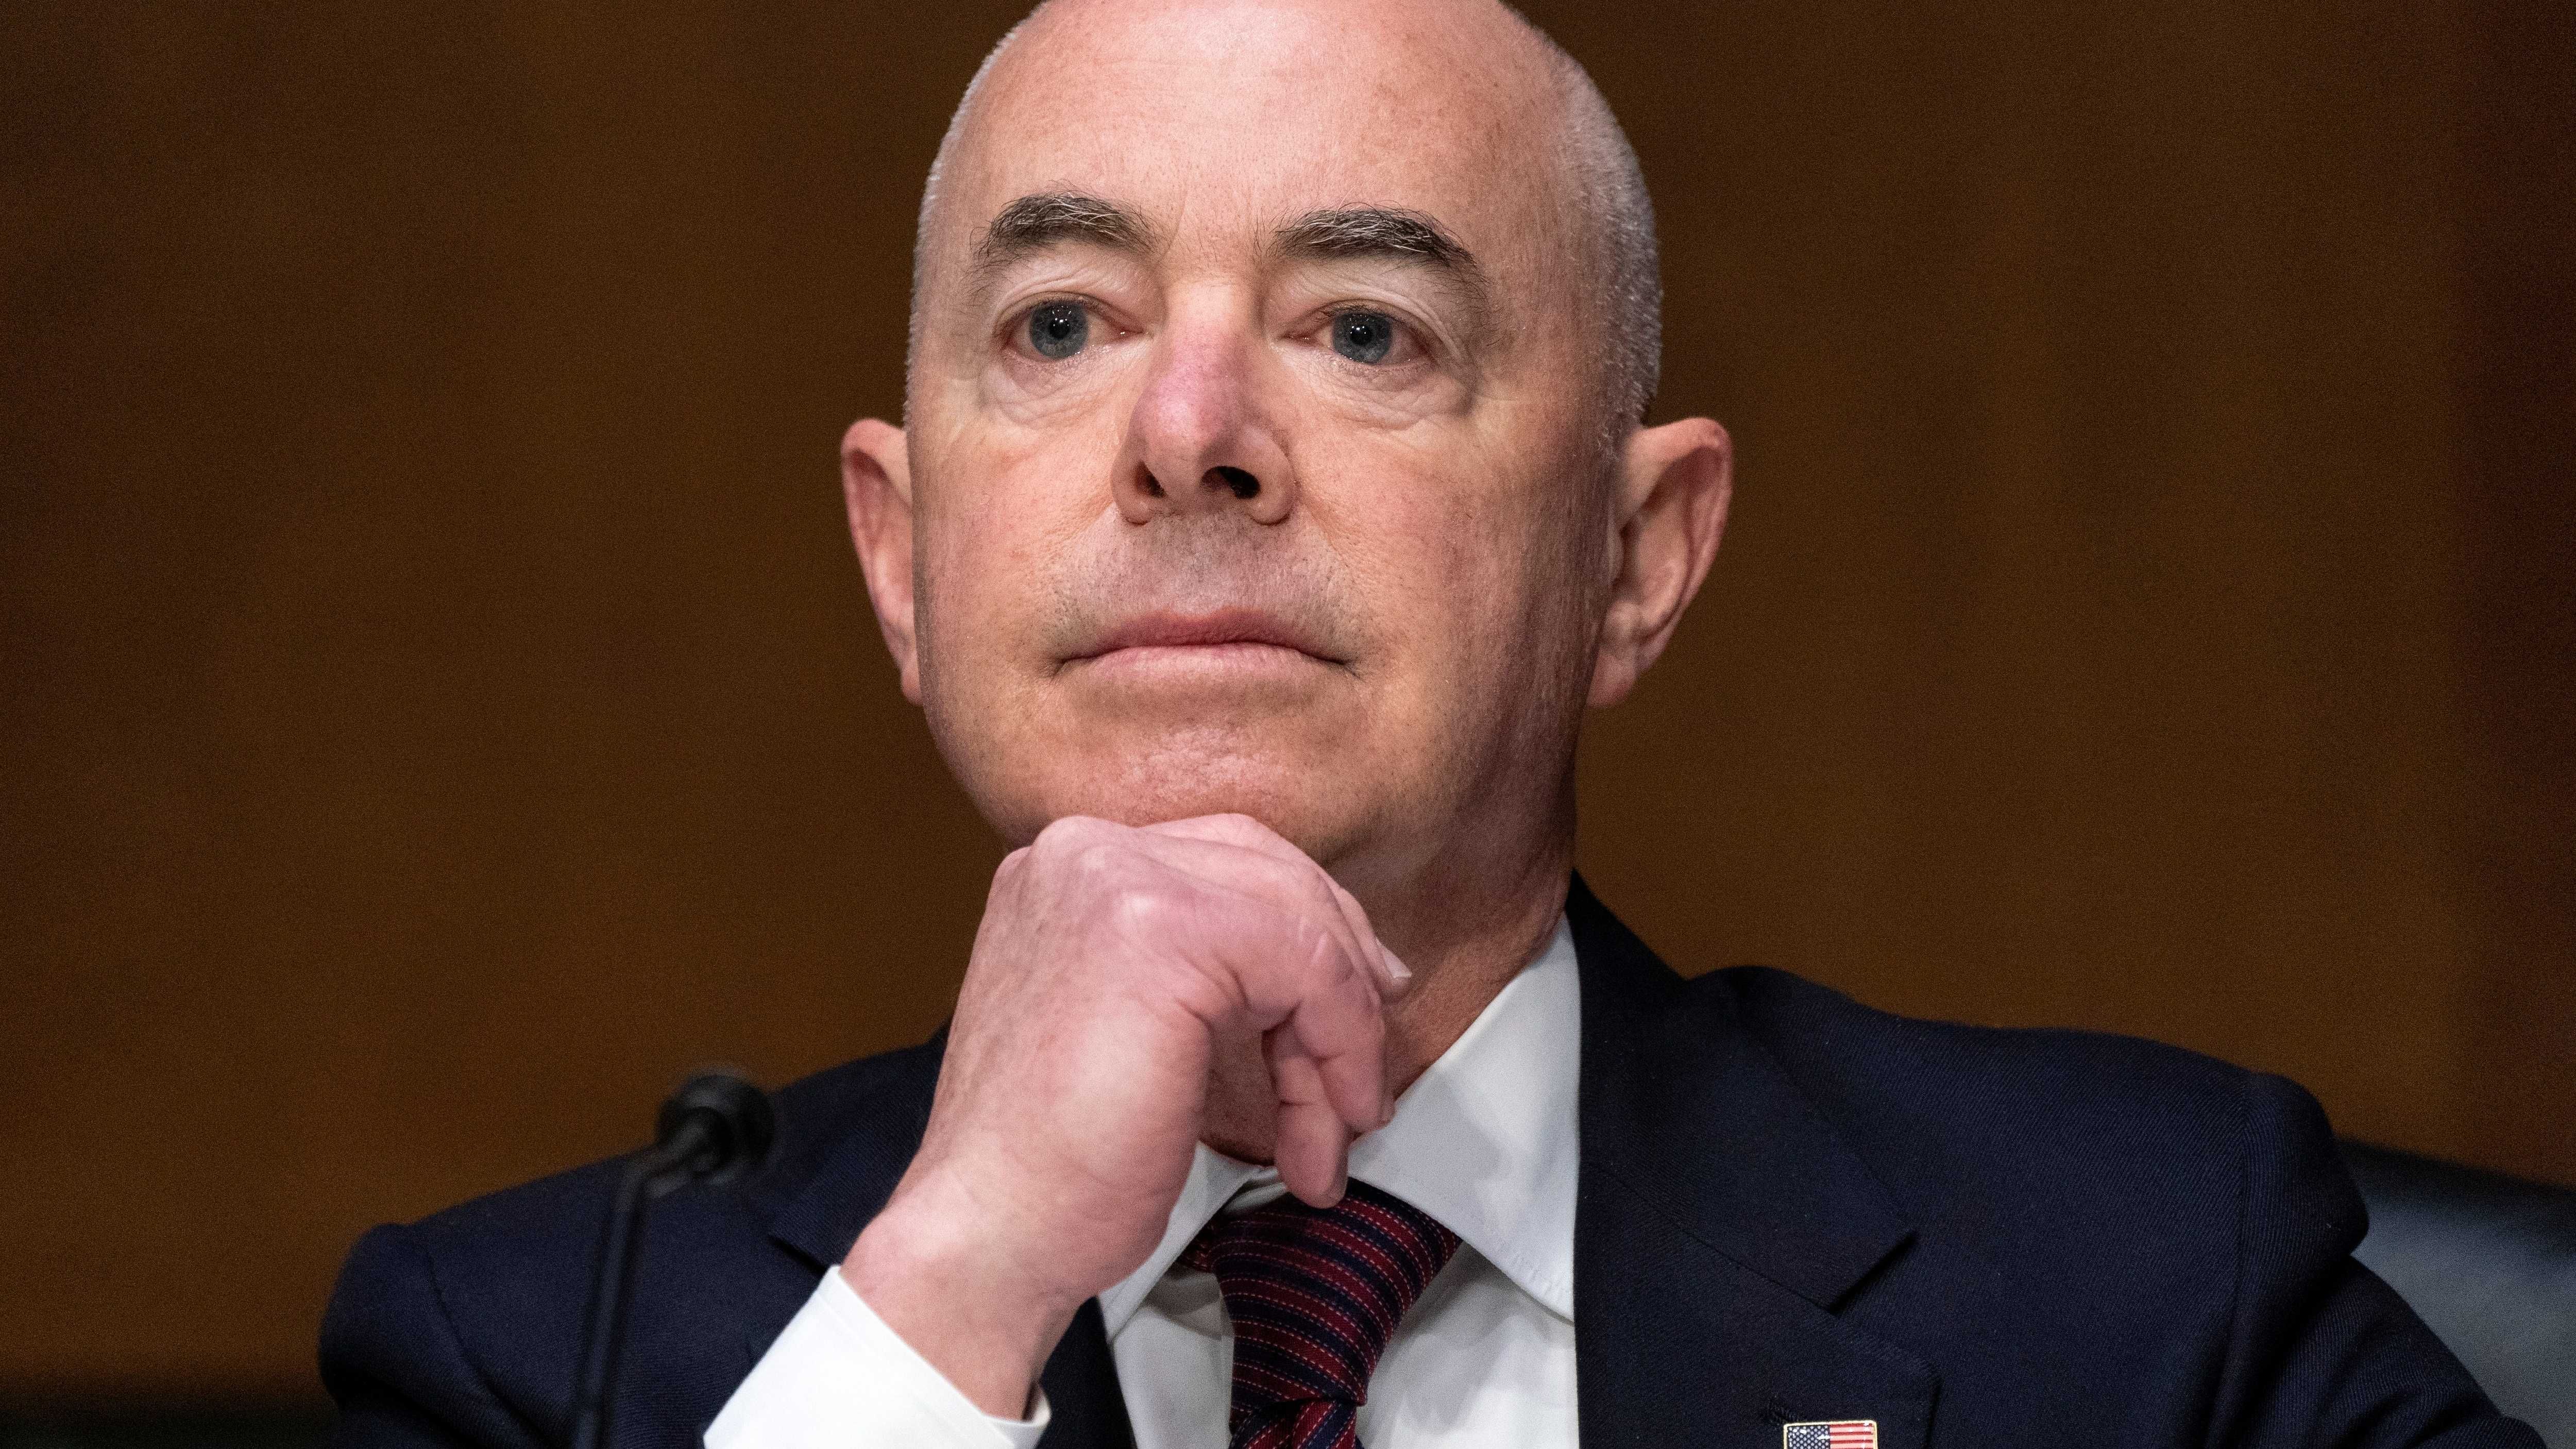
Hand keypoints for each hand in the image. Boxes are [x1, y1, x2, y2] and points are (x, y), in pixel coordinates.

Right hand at [840, 813, 1407, 1415]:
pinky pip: (1309, 965)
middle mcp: (1083, 851)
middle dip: (1341, 974)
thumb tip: (1327, 961)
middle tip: (1362, 1068)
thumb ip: (1198, 971)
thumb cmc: (1051, 1162)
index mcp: (1066, 868)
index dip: (1310, 930)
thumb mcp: (1126, 1025)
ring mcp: (1117, 879)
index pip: (1228, 858)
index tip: (1357, 1002)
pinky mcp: (1162, 930)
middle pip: (1272, 874)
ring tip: (1333, 1129)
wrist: (991, 1231)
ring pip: (1300, 922)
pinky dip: (1339, 1047)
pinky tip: (1324, 1125)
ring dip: (1342, 1035)